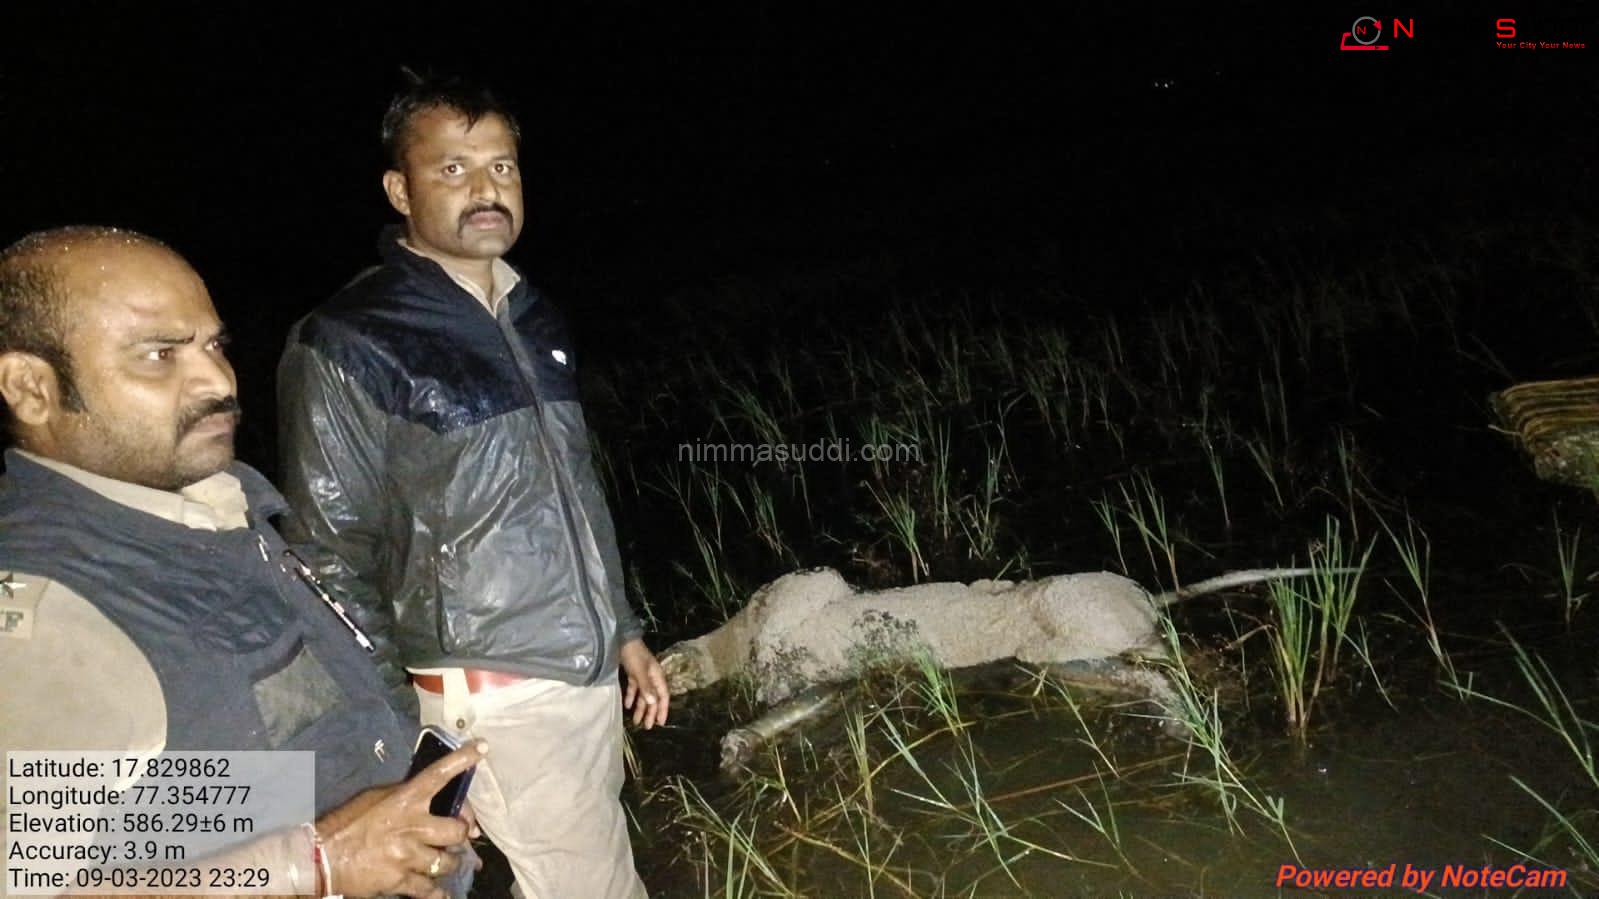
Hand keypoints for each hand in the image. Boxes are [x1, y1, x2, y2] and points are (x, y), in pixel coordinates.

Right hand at [316, 741, 485, 897]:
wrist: (321, 858)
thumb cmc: (347, 824)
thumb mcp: (375, 799)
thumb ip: (404, 796)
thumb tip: (430, 796)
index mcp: (404, 799)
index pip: (438, 774)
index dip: (462, 760)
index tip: (481, 748)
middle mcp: (412, 826)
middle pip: (457, 830)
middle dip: (462, 833)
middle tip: (462, 834)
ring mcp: (407, 855)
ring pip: (448, 861)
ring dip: (451, 861)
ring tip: (448, 860)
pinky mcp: (400, 880)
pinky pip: (430, 889)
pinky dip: (438, 892)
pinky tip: (442, 893)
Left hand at [619, 638, 670, 728]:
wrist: (621, 639)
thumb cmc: (634, 654)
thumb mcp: (640, 671)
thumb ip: (646, 687)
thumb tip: (653, 703)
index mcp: (657, 676)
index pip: (663, 696)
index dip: (663, 709)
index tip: (660, 723)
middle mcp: (651, 677)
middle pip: (653, 698)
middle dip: (650, 712)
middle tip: (647, 727)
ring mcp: (642, 676)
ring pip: (643, 695)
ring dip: (640, 708)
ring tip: (636, 721)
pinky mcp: (632, 674)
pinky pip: (634, 689)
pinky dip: (632, 697)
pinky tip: (628, 705)